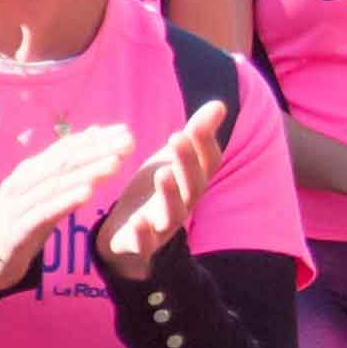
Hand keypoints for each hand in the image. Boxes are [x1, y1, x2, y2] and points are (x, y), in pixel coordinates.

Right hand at [0, 116, 139, 274]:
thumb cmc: (21, 219)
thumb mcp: (42, 191)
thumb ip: (66, 165)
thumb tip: (93, 133)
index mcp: (28, 171)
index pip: (65, 148)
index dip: (95, 139)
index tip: (125, 132)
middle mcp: (21, 182)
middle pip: (63, 162)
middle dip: (98, 151)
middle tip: (127, 143)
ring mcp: (17, 205)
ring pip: (56, 184)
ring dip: (87, 172)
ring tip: (115, 164)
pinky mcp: (17, 230)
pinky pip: (44, 212)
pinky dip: (65, 201)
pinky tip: (87, 194)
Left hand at [95, 100, 233, 276]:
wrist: (127, 232)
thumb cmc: (157, 189)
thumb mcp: (172, 159)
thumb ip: (195, 134)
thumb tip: (219, 104)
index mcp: (191, 181)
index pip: (206, 162)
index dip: (204, 143)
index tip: (197, 123)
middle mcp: (183, 204)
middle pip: (191, 185)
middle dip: (187, 162)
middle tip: (177, 137)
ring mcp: (163, 225)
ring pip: (172, 214)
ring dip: (170, 194)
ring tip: (163, 174)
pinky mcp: (140, 244)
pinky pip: (144, 243)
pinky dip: (142, 235)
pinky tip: (136, 222)